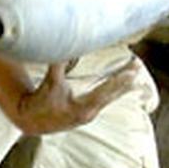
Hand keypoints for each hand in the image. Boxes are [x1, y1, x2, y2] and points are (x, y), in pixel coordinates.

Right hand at [14, 58, 139, 135]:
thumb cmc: (40, 103)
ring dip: (121, 87)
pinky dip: (112, 92)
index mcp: (82, 108)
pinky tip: (119, 87)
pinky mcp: (84, 114)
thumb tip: (66, 47)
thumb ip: (58, 65)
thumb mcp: (50, 84)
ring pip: (109, 99)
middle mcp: (88, 113)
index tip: (133, 70)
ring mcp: (87, 115)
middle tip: (138, 67)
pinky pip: (103, 100)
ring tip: (134, 76)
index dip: (119, 79)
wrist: (30, 121)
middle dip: (126, 81)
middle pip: (112, 95)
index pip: (106, 91)